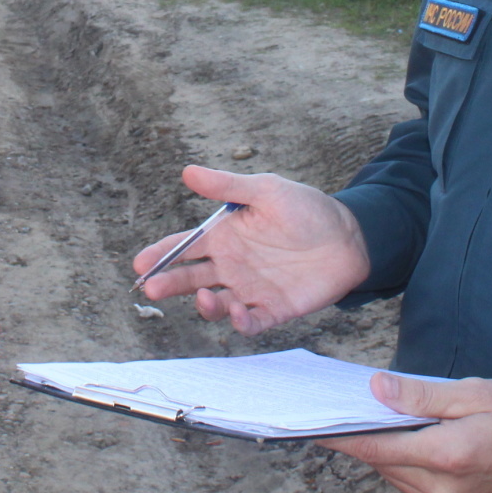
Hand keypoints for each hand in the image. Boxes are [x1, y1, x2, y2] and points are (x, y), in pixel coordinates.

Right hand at [132, 166, 371, 333]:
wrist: (350, 236)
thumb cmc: (307, 209)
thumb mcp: (266, 190)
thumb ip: (227, 186)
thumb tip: (187, 172)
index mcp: (224, 236)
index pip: (184, 247)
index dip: (161, 255)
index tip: (141, 263)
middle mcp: (231, 265)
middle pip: (191, 278)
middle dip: (168, 284)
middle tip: (151, 288)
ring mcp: (250, 289)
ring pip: (215, 303)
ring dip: (204, 305)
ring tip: (204, 298)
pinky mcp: (273, 309)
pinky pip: (250, 321)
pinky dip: (239, 321)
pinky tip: (237, 311)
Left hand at [320, 375, 491, 492]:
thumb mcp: (473, 392)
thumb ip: (421, 393)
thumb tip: (376, 388)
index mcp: (447, 456)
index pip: (377, 449)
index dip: (342, 437)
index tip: (314, 426)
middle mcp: (445, 490)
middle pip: (385, 465)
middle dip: (364, 439)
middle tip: (345, 412)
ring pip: (399, 479)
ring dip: (387, 454)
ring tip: (376, 423)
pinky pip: (419, 490)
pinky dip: (408, 467)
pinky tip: (411, 443)